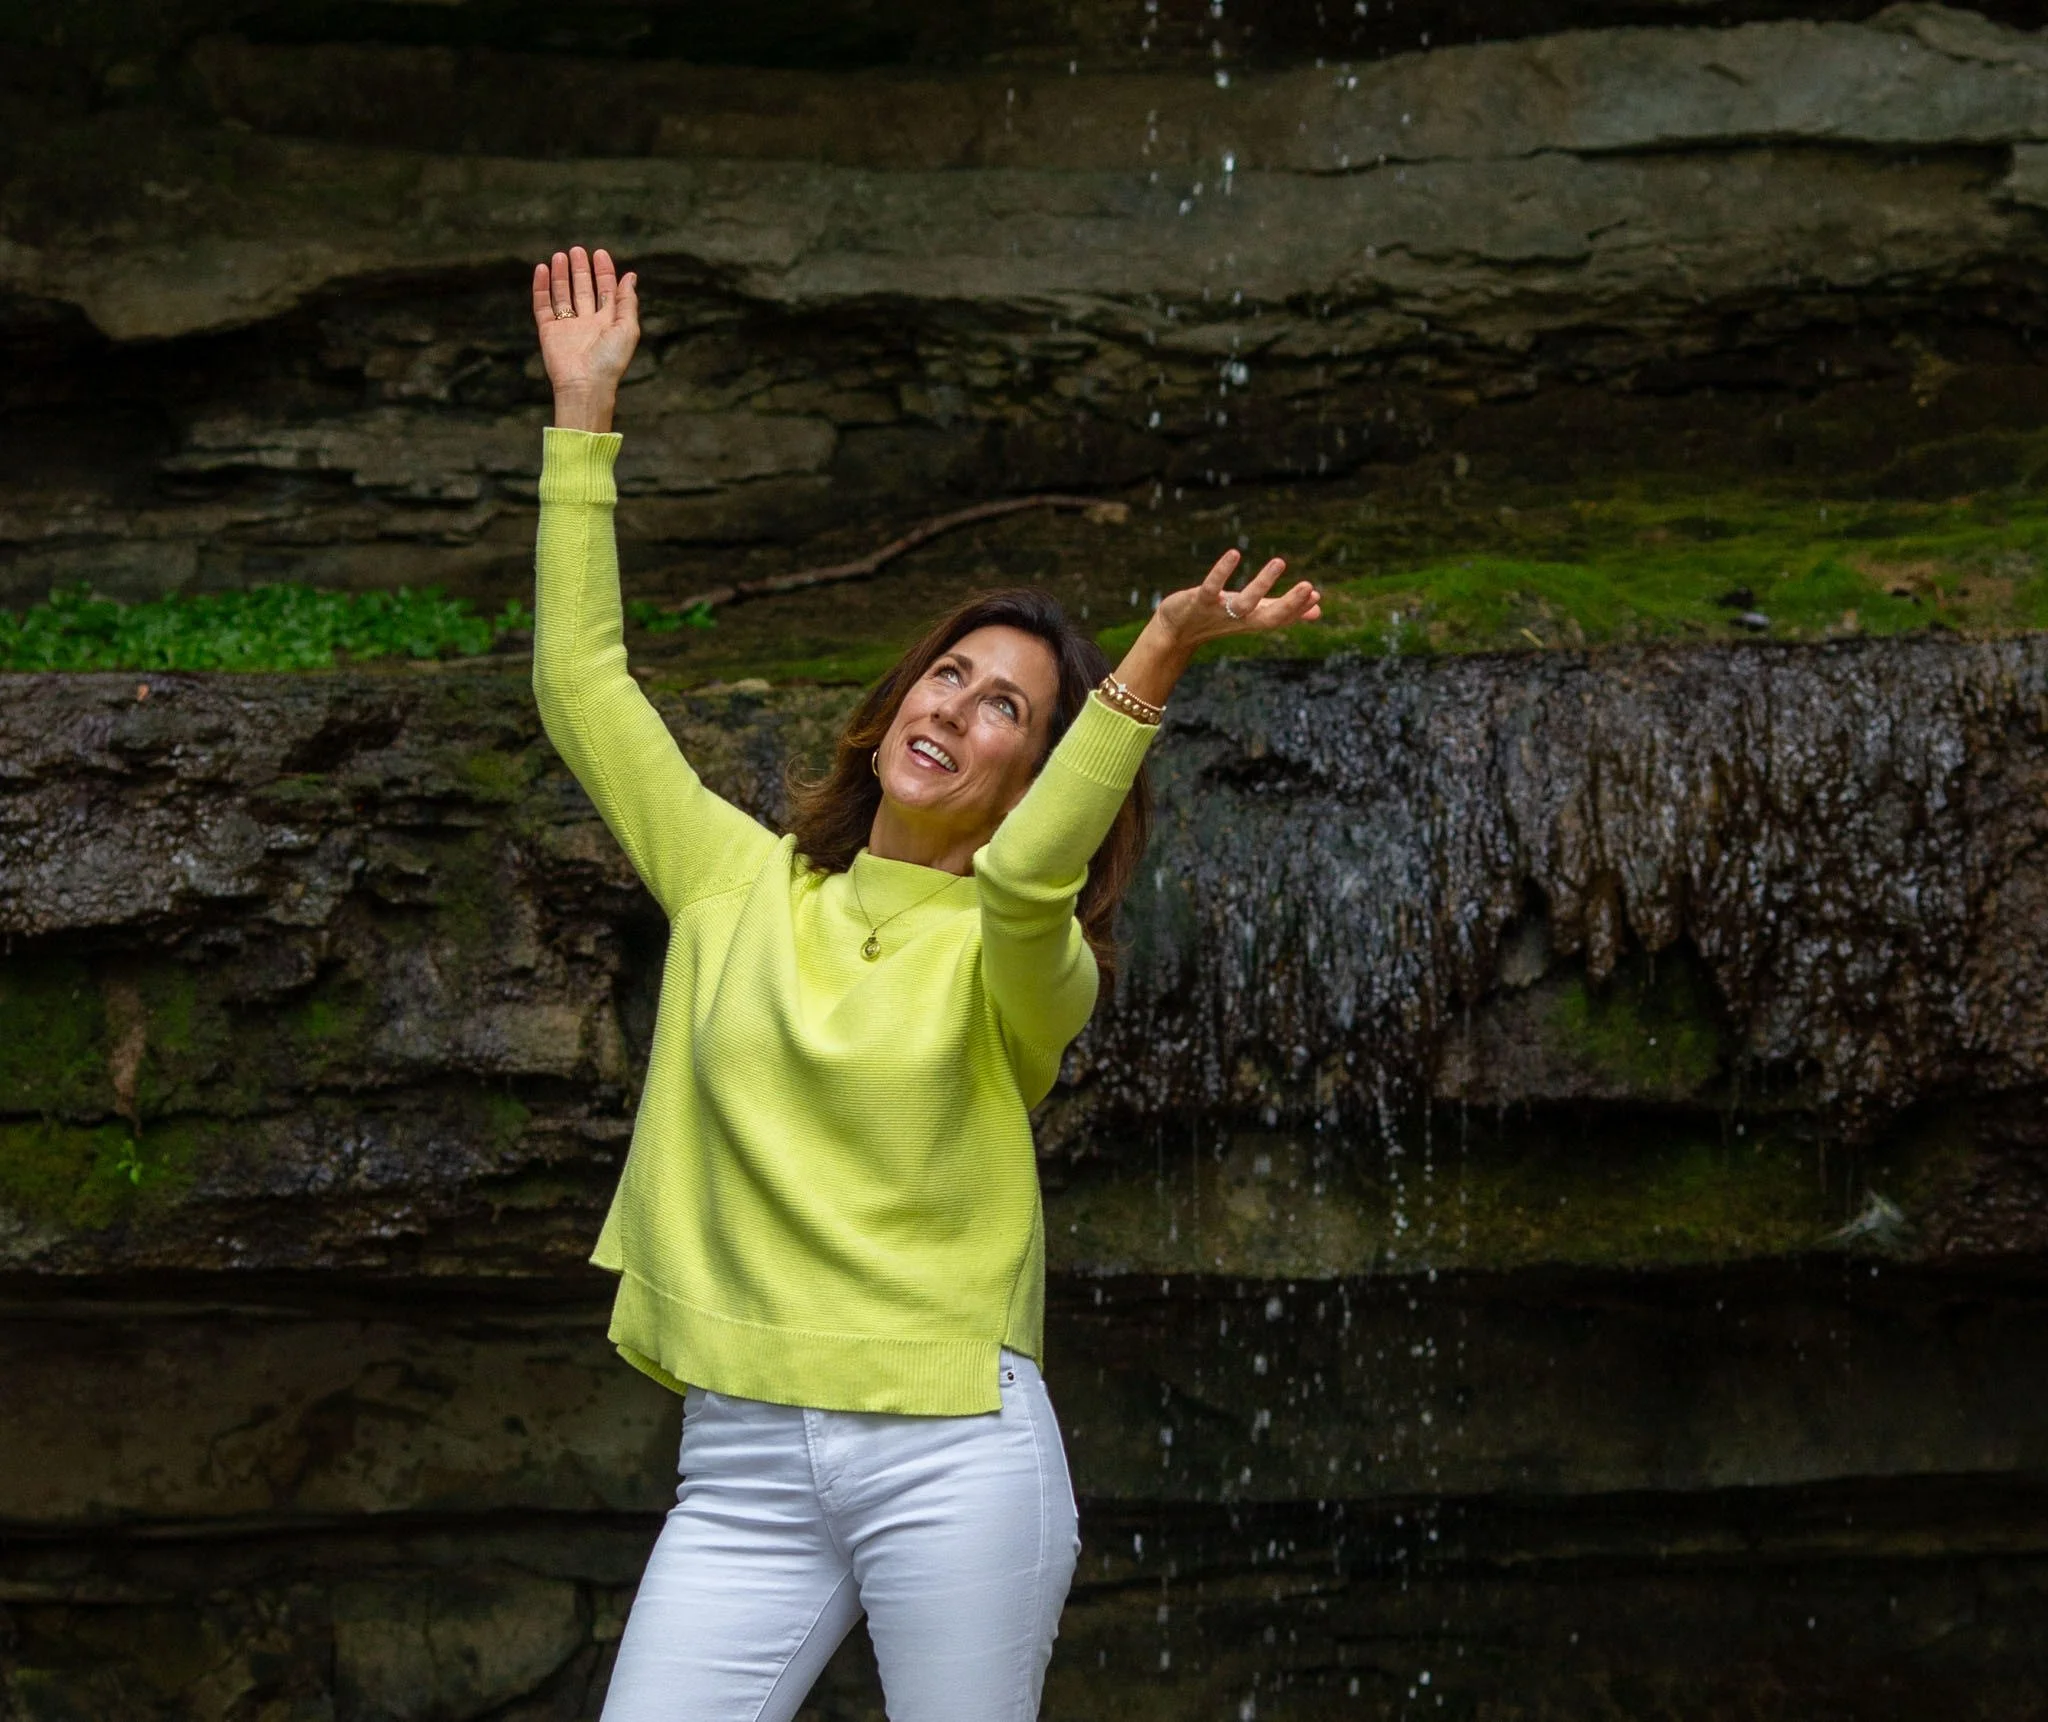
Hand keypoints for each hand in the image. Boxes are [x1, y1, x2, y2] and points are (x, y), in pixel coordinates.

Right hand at [530, 245, 639, 430]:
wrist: (585, 385)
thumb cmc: (610, 360)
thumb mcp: (628, 329)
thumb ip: (627, 302)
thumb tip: (631, 276)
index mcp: (608, 323)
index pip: (606, 291)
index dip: (604, 272)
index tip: (599, 253)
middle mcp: (587, 323)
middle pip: (583, 290)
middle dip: (581, 270)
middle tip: (577, 250)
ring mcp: (567, 326)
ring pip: (562, 295)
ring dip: (561, 275)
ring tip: (560, 256)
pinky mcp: (548, 331)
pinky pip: (543, 305)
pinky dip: (541, 287)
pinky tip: (542, 269)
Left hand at [1112, 548, 1321, 708]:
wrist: (1175, 631)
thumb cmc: (1217, 619)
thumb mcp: (1252, 615)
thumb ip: (1282, 610)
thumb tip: (1319, 609)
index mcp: (1253, 621)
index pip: (1280, 618)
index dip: (1298, 610)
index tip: (1316, 596)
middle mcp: (1238, 619)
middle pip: (1268, 618)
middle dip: (1289, 605)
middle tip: (1309, 588)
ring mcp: (1219, 611)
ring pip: (1244, 602)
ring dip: (1262, 583)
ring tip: (1280, 562)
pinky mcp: (1199, 601)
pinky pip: (1212, 587)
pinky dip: (1222, 572)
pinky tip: (1234, 554)